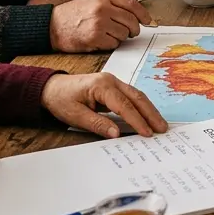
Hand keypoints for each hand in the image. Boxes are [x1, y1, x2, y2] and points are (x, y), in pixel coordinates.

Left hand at [41, 72, 168, 138]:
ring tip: (160, 124)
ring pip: (137, 95)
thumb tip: (117, 134)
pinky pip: (131, 97)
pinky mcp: (112, 87)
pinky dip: (141, 107)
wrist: (50, 88)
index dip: (137, 120)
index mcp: (102, 86)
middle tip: (162, 128)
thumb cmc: (61, 100)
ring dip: (149, 110)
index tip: (147, 133)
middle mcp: (111, 80)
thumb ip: (97, 124)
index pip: (124, 105)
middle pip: (137, 97)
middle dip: (151, 113)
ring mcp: (113, 82)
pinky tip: (147, 117)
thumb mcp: (76, 116)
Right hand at [50, 0, 152, 52]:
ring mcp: (99, 23)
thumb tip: (136, 15)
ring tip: (108, 35)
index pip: (132, 4)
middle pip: (131, 21)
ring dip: (120, 37)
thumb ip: (113, 4)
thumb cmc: (74, 14)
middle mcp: (102, 8)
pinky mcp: (94, 38)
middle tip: (130, 33)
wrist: (52, 25)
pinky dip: (110, 45)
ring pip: (124, 34)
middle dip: (134, 29)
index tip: (147, 21)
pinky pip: (114, 44)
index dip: (143, 14)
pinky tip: (100, 41)